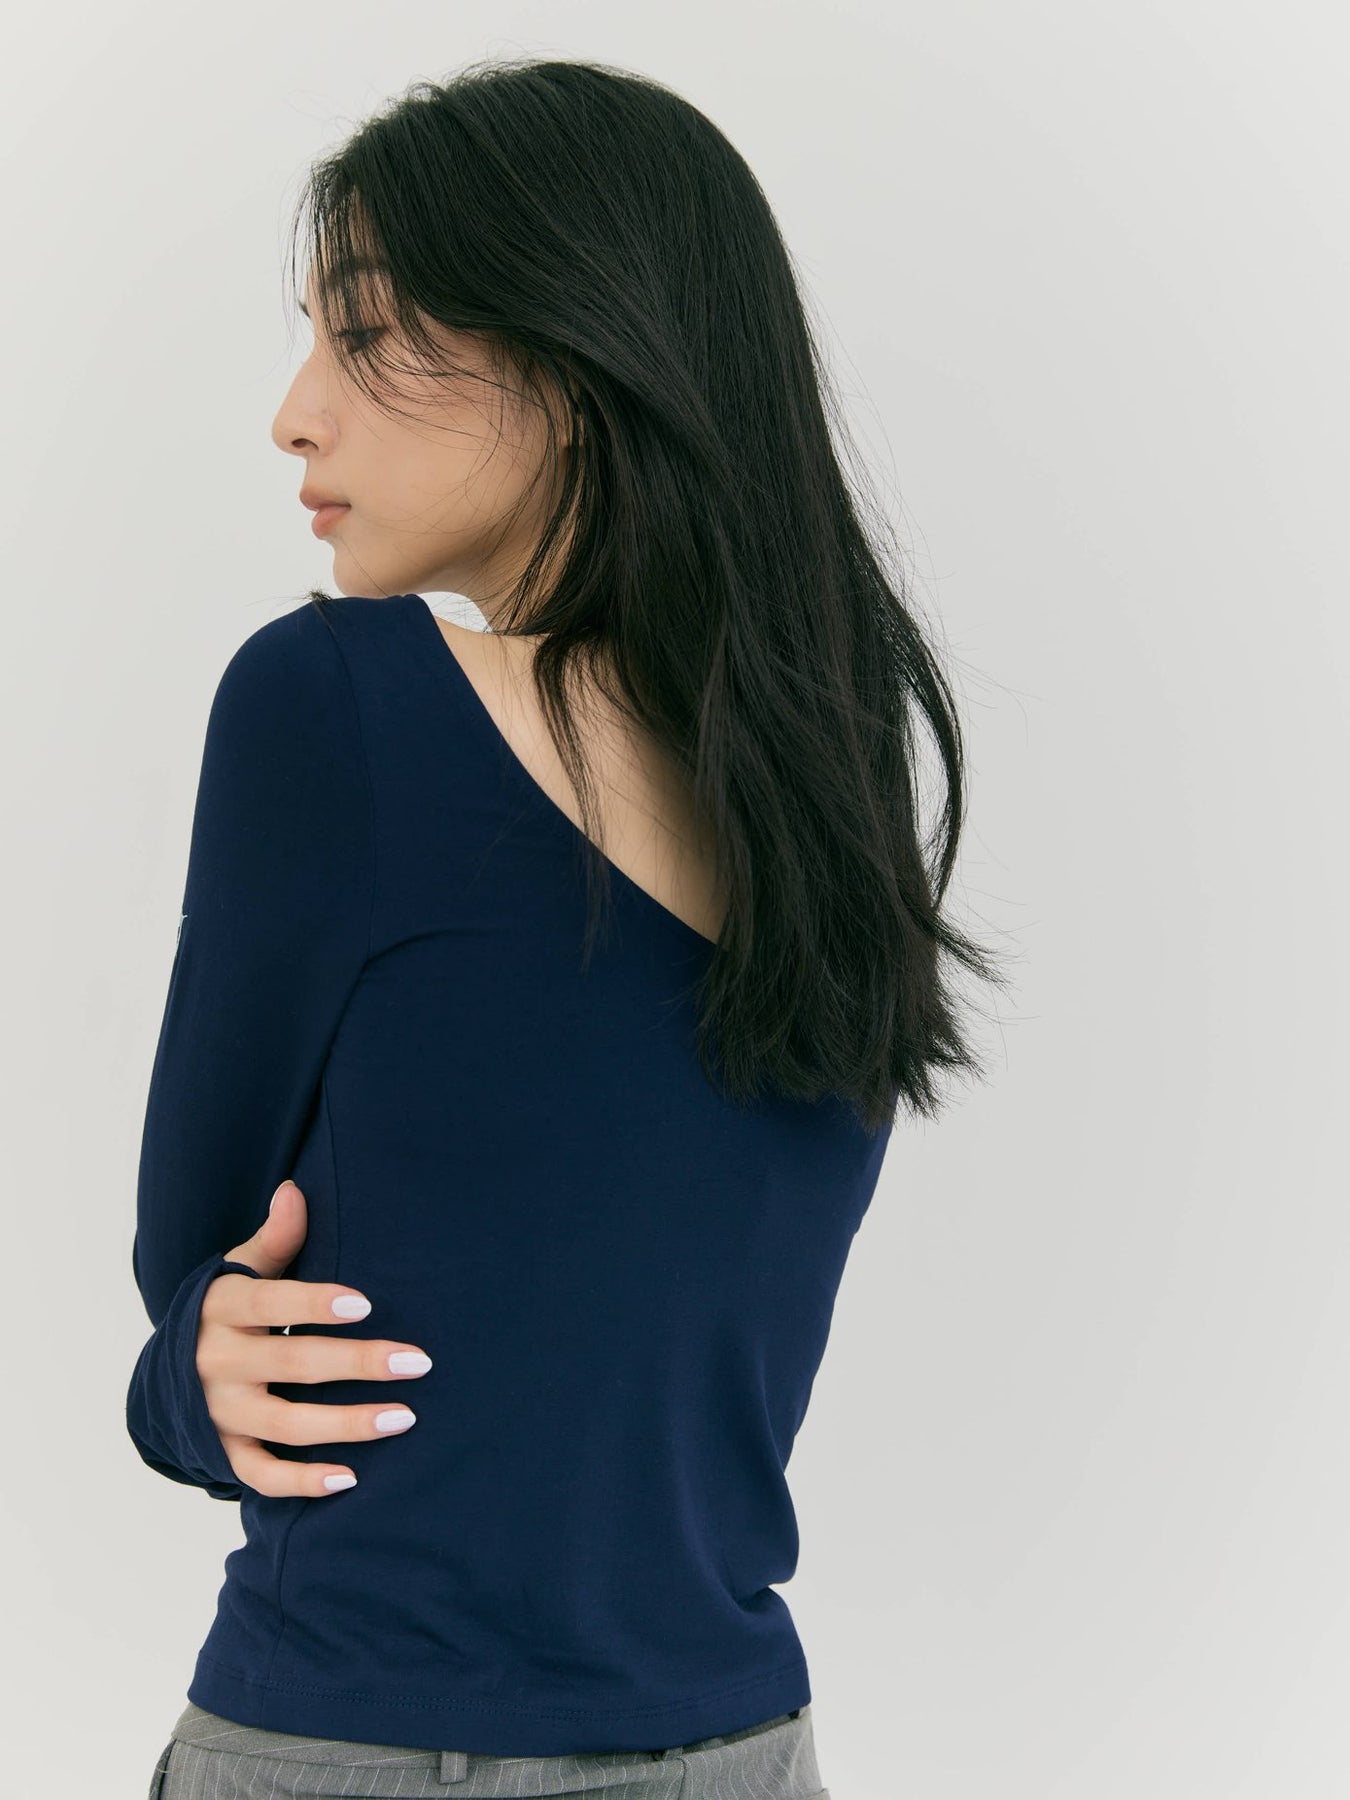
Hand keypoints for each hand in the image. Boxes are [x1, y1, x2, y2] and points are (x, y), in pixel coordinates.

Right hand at [196, 1179, 431, 1496]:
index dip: (315, 1303)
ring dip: (347, 1424)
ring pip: (285, 1425)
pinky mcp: (225, 1452)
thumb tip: (294, 1190)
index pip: (270, 1302)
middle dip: (358, 1363)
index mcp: (222, 1310)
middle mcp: (216, 1363)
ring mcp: (220, 1413)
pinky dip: (303, 1482)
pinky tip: (352, 1478)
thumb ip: (274, 1238)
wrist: (169, 1370)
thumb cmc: (227, 1308)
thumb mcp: (240, 1269)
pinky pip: (263, 1475)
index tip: (367, 1304)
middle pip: (292, 1364)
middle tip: (416, 1361)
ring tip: (404, 1417)